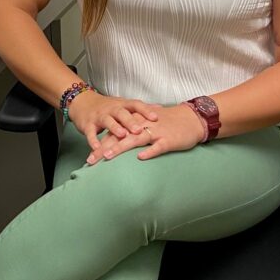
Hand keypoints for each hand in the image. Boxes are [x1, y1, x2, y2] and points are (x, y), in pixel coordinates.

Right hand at [67, 91, 159, 154]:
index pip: (135, 105)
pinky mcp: (88, 125)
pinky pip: (90, 133)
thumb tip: (160, 108)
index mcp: (122, 105)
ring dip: (115, 128)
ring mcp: (99, 116)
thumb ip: (141, 108)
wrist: (82, 103)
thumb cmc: (108, 107)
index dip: (145, 110)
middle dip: (130, 121)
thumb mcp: (124, 105)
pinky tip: (97, 148)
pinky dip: (93, 140)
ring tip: (122, 135)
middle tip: (139, 129)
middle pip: (122, 113)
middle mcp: (111, 109)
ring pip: (107, 121)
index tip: (156, 117)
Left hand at [85, 103, 207, 164]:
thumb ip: (132, 132)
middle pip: (119, 137)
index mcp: (136, 121)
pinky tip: (141, 158)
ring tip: (107, 157)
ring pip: (135, 139)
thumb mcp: (146, 124)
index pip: (114, 133)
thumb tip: (115, 144)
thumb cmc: (167, 123)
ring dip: (120, 148)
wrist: (191, 118)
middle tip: (90, 161)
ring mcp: (155, 132)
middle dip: (104, 148)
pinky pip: (158, 146)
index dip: (100, 144)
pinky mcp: (168, 139)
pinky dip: (150, 151)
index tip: (88, 157)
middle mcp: (142, 125)